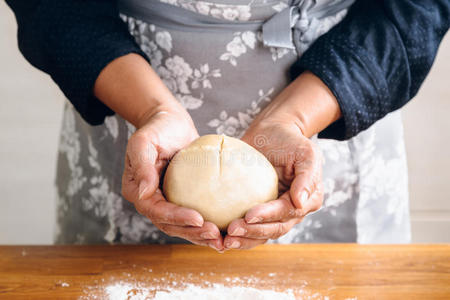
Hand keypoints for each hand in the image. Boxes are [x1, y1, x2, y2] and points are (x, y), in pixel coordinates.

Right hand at [94, 53, 223, 250]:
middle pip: (169, 224)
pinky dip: (205, 226)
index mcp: (137, 190)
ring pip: (181, 226)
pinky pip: (192, 216)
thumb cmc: (157, 128)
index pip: (156, 210)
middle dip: (192, 232)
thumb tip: (145, 193)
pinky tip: (223, 231)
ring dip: (200, 235)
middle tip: (215, 234)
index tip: (199, 219)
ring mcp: (165, 201)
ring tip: (221, 239)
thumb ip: (142, 166)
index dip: (176, 218)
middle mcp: (150, 200)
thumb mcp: (144, 142)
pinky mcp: (181, 199)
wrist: (170, 122)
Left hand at [224, 72, 336, 249]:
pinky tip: (220, 236)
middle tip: (232, 230)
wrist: (272, 133)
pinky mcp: (257, 210)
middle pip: (273, 229)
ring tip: (224, 241)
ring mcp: (274, 213)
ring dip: (244, 239)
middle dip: (253, 232)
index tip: (248, 216)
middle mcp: (292, 211)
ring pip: (261, 234)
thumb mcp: (306, 153)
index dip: (268, 216)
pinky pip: (249, 227)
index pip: (287, 213)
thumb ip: (307, 177)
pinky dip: (237, 234)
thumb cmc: (290, 140)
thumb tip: (301, 202)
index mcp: (308, 200)